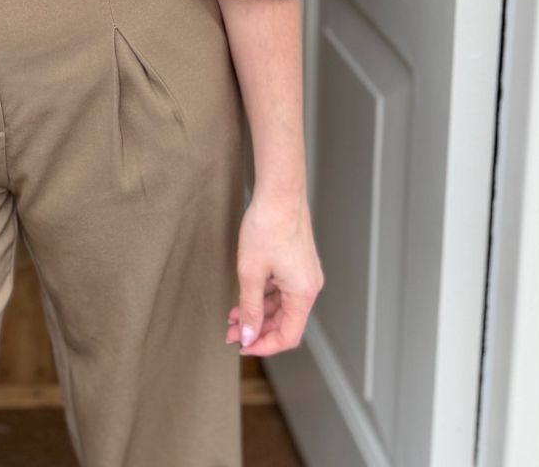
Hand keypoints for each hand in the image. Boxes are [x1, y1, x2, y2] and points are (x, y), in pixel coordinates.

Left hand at [225, 187, 323, 355]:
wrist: (279, 192)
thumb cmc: (266, 227)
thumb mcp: (251, 272)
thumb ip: (249, 309)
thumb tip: (247, 336)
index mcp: (303, 294)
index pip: (288, 336)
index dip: (264, 345)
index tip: (241, 346)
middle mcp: (309, 287)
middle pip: (285, 322)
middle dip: (257, 329)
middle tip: (230, 332)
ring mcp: (304, 275)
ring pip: (281, 306)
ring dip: (257, 313)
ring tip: (231, 316)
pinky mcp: (298, 264)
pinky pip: (281, 290)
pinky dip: (263, 297)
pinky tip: (243, 297)